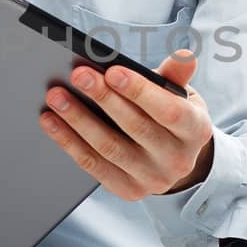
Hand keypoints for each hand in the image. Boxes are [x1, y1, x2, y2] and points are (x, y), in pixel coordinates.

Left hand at [39, 49, 214, 201]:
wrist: (174, 158)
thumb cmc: (172, 114)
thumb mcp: (181, 94)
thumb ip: (175, 75)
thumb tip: (184, 55)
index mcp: (195, 130)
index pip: (168, 110)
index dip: (140, 91)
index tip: (112, 71)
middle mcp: (178, 160)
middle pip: (135, 127)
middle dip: (103, 98)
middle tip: (77, 75)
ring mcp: (153, 179)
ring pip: (109, 147)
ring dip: (78, 120)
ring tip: (56, 97)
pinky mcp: (128, 190)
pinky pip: (93, 165)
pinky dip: (69, 142)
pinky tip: (51, 121)